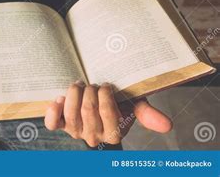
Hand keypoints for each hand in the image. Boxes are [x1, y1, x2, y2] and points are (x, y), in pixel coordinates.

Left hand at [44, 81, 172, 147]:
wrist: (97, 101)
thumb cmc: (118, 101)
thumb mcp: (133, 104)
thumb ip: (147, 113)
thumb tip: (167, 125)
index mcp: (114, 134)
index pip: (108, 112)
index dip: (105, 94)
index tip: (105, 85)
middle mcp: (94, 136)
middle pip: (88, 110)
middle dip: (89, 91)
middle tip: (92, 83)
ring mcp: (75, 131)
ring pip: (70, 113)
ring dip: (74, 93)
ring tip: (79, 84)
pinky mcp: (60, 125)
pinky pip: (52, 123)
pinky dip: (53, 110)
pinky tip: (60, 98)